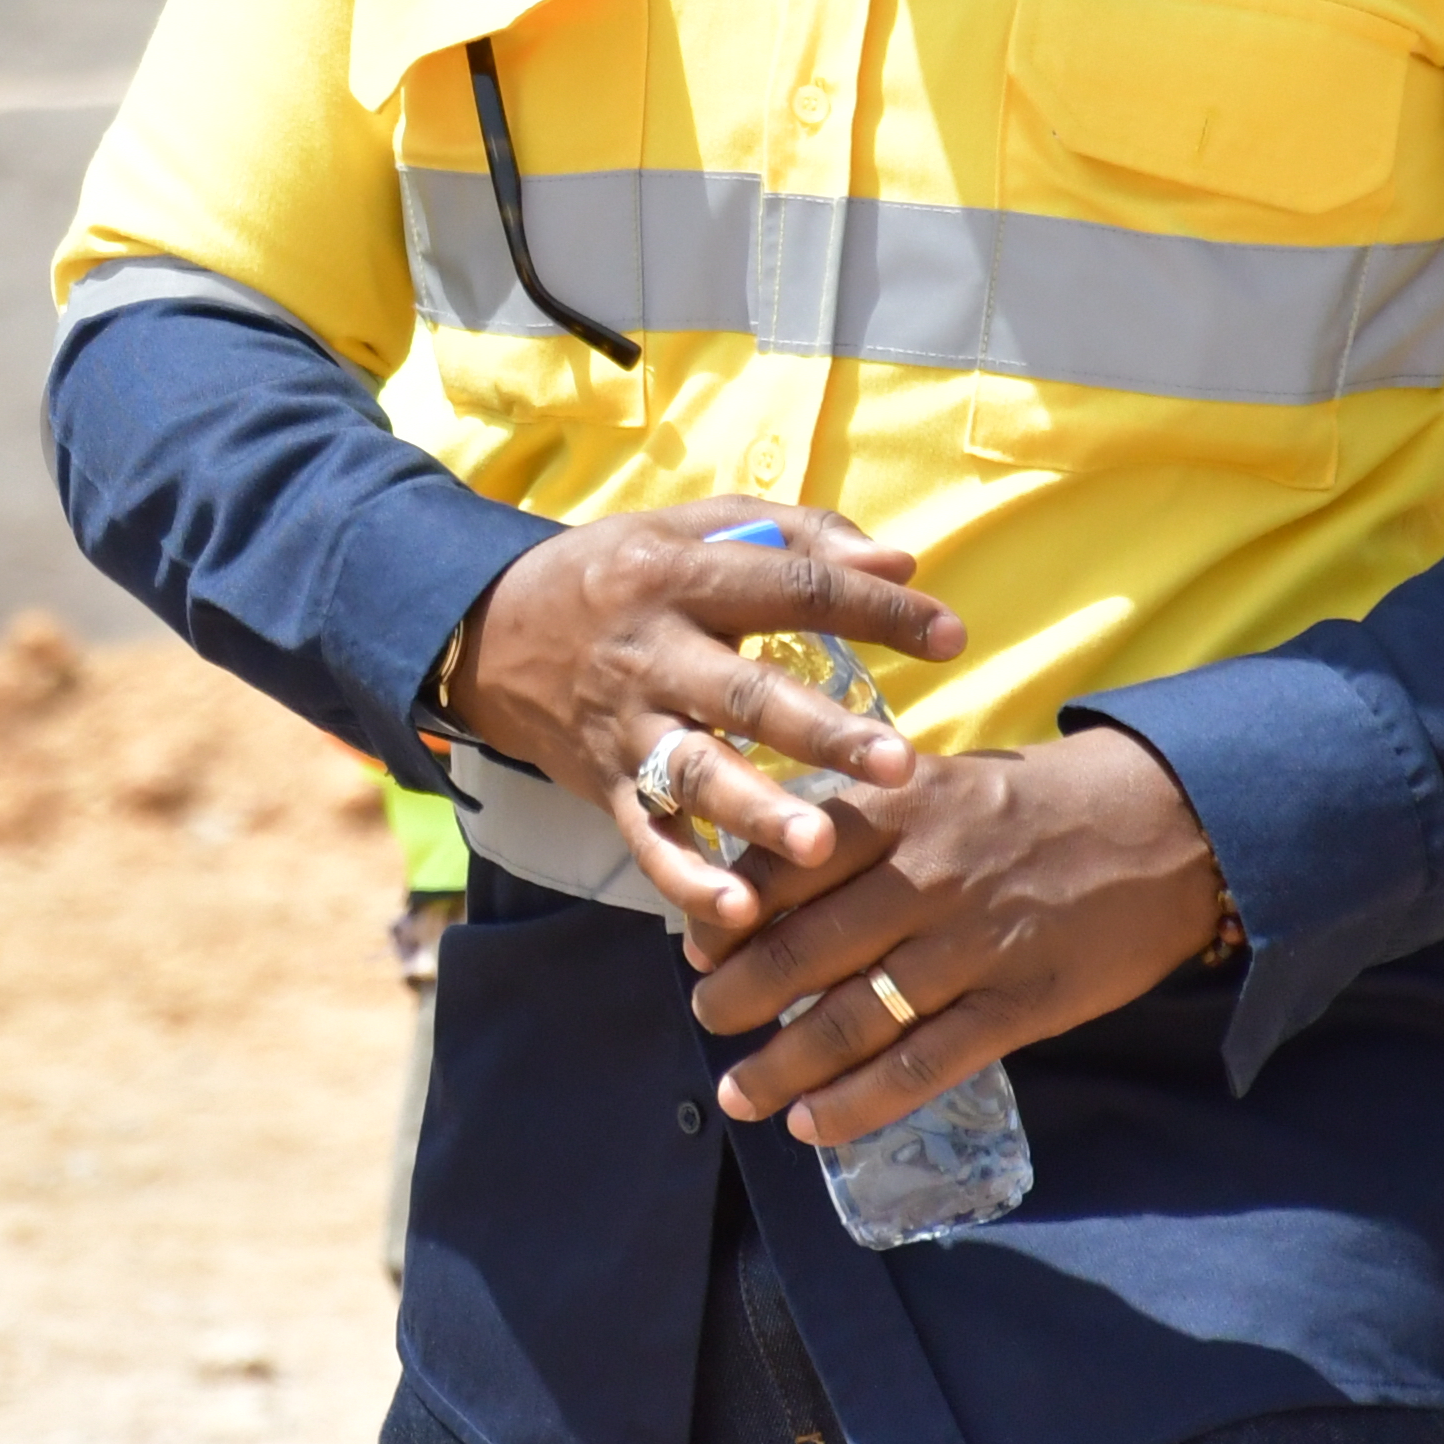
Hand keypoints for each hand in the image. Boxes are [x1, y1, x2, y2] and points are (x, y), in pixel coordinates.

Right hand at [437, 503, 969, 937]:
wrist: (491, 630)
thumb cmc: (619, 571)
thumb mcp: (693, 528)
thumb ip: (798, 535)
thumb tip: (901, 564)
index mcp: (681, 575)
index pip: (791, 588)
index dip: (874, 611)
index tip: (952, 638)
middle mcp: (653, 650)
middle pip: (744, 693)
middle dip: (821, 733)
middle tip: (899, 764)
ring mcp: (626, 724)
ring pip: (695, 773)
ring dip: (757, 814)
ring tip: (819, 847)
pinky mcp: (605, 783)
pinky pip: (647, 838)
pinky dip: (688, 880)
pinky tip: (741, 914)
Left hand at [683, 727, 1224, 1143]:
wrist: (1163, 823)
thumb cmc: (1033, 803)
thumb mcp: (938, 781)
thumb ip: (861, 820)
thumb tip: (770, 870)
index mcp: (896, 810)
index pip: (783, 867)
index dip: (725, 917)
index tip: (694, 951)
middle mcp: (923, 877)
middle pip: (804, 949)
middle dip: (739, 996)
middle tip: (703, 1021)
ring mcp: (971, 947)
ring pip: (854, 1017)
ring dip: (783, 1065)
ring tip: (740, 1093)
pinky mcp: (1018, 1006)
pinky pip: (923, 1064)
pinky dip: (860, 1101)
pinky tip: (814, 1124)